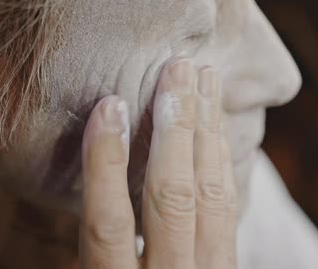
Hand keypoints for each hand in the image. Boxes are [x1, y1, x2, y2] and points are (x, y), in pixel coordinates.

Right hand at [79, 58, 237, 268]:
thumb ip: (92, 243)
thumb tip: (89, 165)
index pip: (108, 225)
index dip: (105, 163)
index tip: (110, 106)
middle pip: (172, 200)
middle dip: (177, 128)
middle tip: (178, 68)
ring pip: (210, 199)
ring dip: (208, 133)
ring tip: (207, 80)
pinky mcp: (228, 267)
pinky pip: (228, 210)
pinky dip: (222, 163)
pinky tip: (217, 129)